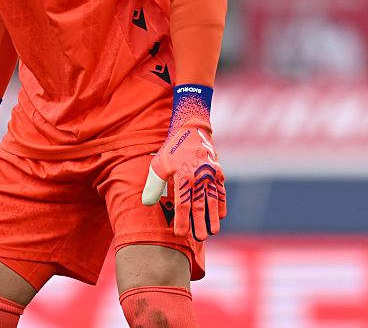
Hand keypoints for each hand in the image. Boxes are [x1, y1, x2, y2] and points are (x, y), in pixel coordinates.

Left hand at [141, 85, 225, 240]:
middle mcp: (199, 177)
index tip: (179, 234)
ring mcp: (211, 175)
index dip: (181, 220)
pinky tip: (220, 216)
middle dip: (199, 224)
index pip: (182, 203)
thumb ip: (153, 185)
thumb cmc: (172, 150)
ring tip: (212, 232)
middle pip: (199, 205)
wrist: (192, 129)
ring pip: (212, 201)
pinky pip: (221, 192)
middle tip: (199, 239)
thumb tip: (146, 204)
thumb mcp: (158, 164)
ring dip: (212, 218)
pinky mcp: (218, 172)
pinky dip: (221, 205)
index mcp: (183, 176)